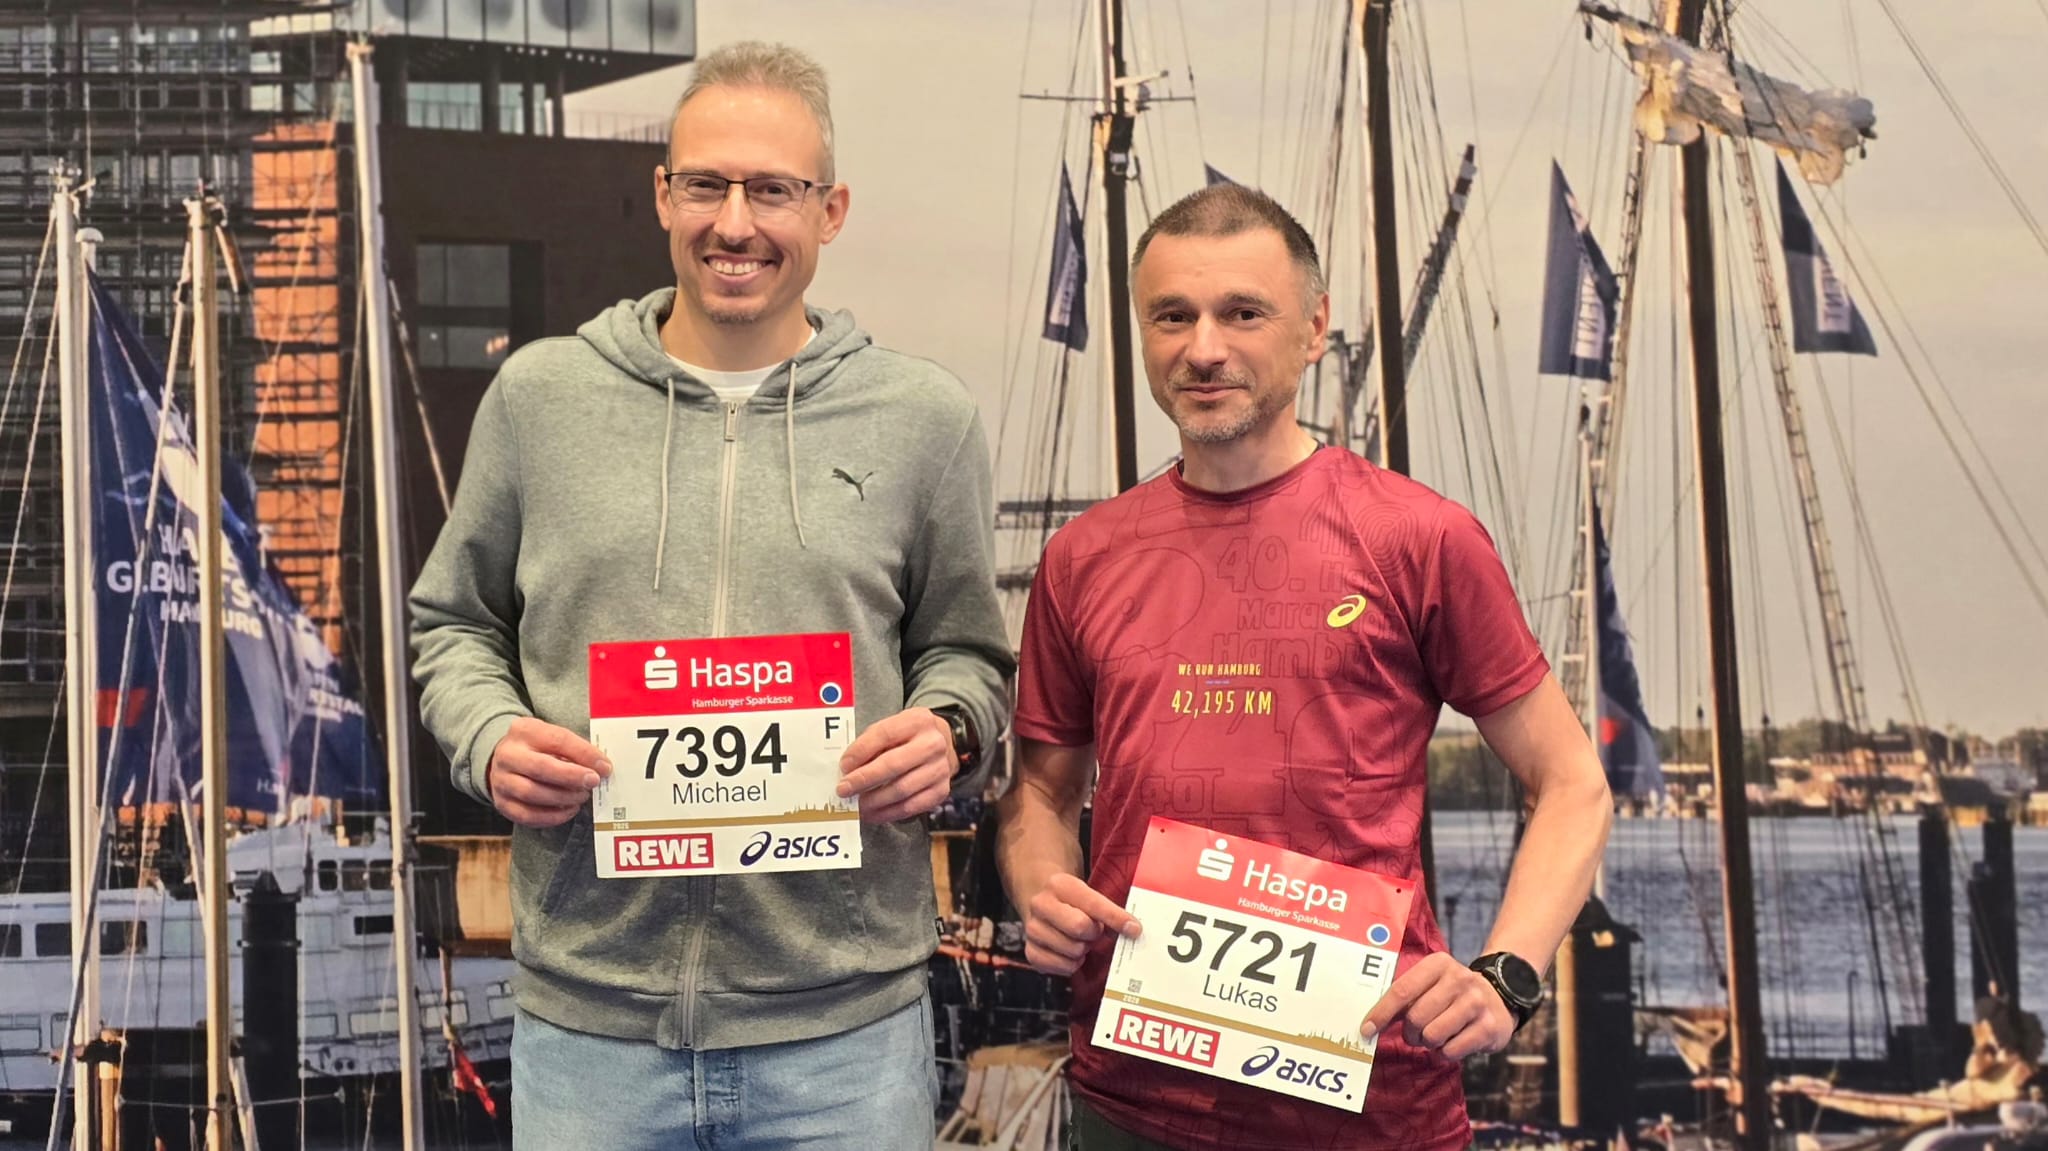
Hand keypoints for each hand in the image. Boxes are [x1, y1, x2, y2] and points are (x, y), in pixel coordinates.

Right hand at [487, 717, 611, 828]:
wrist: (506, 760)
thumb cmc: (538, 748)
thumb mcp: (553, 737)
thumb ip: (575, 749)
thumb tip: (601, 768)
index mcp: (524, 730)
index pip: (557, 740)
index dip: (584, 754)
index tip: (604, 767)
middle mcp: (508, 755)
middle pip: (541, 768)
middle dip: (572, 777)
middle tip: (593, 782)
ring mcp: (501, 780)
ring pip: (532, 793)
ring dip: (563, 798)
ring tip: (581, 796)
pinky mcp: (502, 803)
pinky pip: (527, 815)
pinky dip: (552, 816)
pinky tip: (569, 810)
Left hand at [837, 707, 954, 823]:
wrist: (942, 747)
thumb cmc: (908, 738)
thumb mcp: (892, 728)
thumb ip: (871, 743)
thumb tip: (847, 769)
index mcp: (918, 721)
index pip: (885, 734)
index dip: (860, 751)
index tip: (843, 766)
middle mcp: (933, 744)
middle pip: (893, 765)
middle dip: (864, 779)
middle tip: (844, 790)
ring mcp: (940, 769)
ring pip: (901, 790)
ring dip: (873, 801)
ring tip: (856, 805)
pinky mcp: (941, 790)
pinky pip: (910, 807)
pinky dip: (887, 813)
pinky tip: (872, 813)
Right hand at [1020, 872, 1140, 975]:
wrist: (1043, 904)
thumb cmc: (1072, 903)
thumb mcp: (1088, 895)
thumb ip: (1110, 911)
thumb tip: (1133, 929)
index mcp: (1059, 885)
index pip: (1093, 904)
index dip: (1116, 918)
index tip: (1134, 929)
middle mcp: (1041, 904)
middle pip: (1079, 928)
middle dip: (1093, 934)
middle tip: (1093, 931)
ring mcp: (1032, 929)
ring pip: (1073, 950)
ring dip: (1083, 949)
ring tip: (1079, 940)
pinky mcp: (1030, 951)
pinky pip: (1062, 966)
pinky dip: (1072, 963)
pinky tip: (1070, 952)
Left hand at [1358, 952, 1515, 1059]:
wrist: (1499, 998)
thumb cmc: (1451, 995)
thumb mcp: (1430, 985)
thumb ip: (1403, 998)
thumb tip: (1370, 1022)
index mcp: (1438, 964)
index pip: (1401, 990)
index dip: (1381, 1013)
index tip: (1366, 1029)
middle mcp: (1459, 979)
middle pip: (1416, 1017)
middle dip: (1409, 1033)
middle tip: (1415, 1034)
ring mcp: (1476, 1002)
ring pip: (1433, 1035)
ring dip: (1428, 1043)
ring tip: (1435, 1036)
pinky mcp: (1488, 1027)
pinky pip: (1451, 1051)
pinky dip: (1445, 1053)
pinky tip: (1453, 1042)